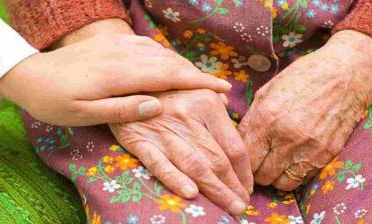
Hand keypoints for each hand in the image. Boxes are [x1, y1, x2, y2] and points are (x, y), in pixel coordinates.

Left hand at [0, 20, 230, 125]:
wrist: (29, 74)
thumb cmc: (55, 101)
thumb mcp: (84, 114)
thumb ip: (123, 109)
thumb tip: (159, 106)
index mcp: (120, 75)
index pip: (170, 76)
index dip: (199, 82)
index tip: (223, 89)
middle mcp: (124, 56)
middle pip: (171, 62)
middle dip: (198, 74)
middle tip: (219, 87)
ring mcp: (118, 47)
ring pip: (162, 53)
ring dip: (184, 65)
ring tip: (200, 80)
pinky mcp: (112, 44)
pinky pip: (147, 46)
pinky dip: (165, 55)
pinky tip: (170, 63)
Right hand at [110, 89, 253, 214]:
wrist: (123, 82)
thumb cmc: (163, 84)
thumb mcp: (192, 80)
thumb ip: (213, 95)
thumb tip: (229, 104)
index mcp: (206, 102)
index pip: (233, 145)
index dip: (244, 171)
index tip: (248, 186)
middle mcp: (188, 116)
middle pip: (217, 160)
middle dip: (233, 187)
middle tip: (242, 205)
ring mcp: (163, 130)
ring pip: (195, 166)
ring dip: (215, 191)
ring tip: (230, 207)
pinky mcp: (140, 140)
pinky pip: (160, 164)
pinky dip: (176, 180)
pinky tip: (192, 195)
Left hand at [238, 30, 371, 190]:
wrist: (344, 74)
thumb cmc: (300, 78)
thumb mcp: (265, 92)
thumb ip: (250, 121)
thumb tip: (237, 143)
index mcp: (266, 119)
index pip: (245, 158)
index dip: (242, 161)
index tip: (244, 158)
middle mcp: (285, 137)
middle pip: (261, 175)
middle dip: (256, 171)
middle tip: (259, 162)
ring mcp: (308, 148)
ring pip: (281, 183)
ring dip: (275, 176)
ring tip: (275, 163)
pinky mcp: (326, 154)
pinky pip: (303, 179)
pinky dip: (294, 174)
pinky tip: (293, 160)